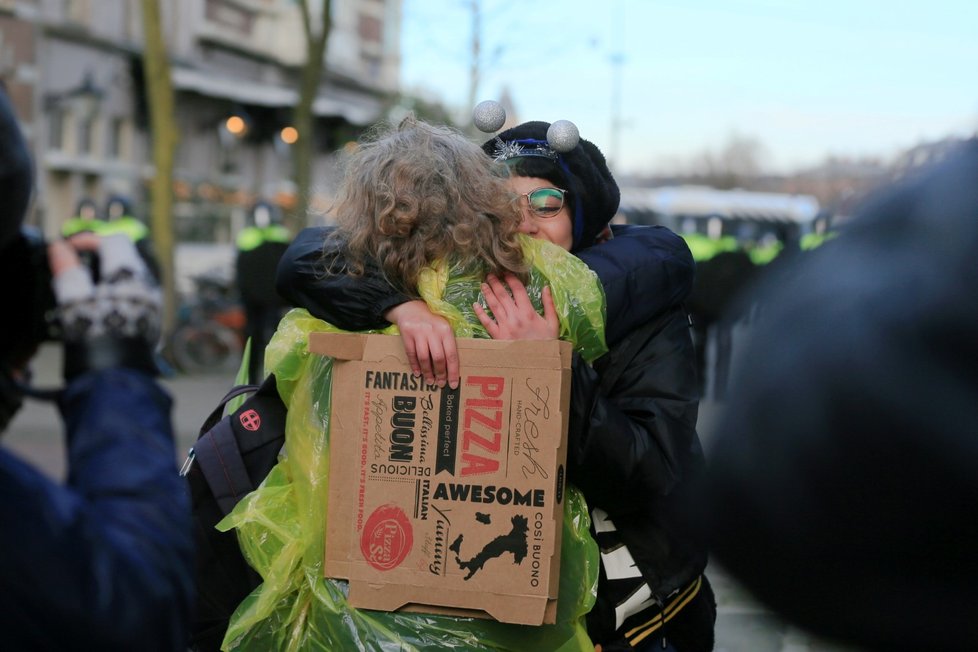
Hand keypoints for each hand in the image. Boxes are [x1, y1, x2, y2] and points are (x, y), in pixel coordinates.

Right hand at [50, 234, 161, 378]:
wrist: (118, 374)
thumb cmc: (95, 334)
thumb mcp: (74, 299)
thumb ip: (67, 270)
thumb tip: (59, 248)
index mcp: (129, 274)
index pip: (114, 241)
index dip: (89, 240)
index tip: (69, 249)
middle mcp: (148, 284)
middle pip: (126, 257)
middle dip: (101, 258)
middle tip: (78, 268)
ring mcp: (154, 302)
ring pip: (134, 277)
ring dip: (112, 276)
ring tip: (88, 290)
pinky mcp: (154, 319)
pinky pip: (139, 295)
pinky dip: (121, 293)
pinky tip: (105, 308)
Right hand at [384, 300, 458, 388]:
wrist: (411, 307)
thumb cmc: (431, 321)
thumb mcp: (443, 327)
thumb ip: (448, 343)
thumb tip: (452, 367)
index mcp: (446, 330)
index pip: (452, 354)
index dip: (453, 371)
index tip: (453, 384)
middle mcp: (433, 331)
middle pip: (438, 357)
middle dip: (440, 373)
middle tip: (440, 384)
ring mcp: (419, 332)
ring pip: (424, 357)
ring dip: (427, 372)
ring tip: (430, 381)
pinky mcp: (407, 334)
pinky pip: (411, 354)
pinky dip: (415, 365)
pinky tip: (418, 373)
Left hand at [473, 274, 558, 340]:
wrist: (539, 363)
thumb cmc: (547, 343)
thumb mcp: (553, 323)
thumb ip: (549, 304)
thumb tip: (546, 287)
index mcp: (528, 312)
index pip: (518, 289)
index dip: (511, 279)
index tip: (506, 272)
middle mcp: (515, 317)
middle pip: (503, 295)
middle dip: (495, 283)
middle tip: (490, 274)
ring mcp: (505, 326)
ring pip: (493, 306)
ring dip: (487, 293)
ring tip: (483, 284)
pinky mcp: (497, 336)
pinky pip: (486, 323)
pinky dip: (480, 313)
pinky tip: (475, 305)